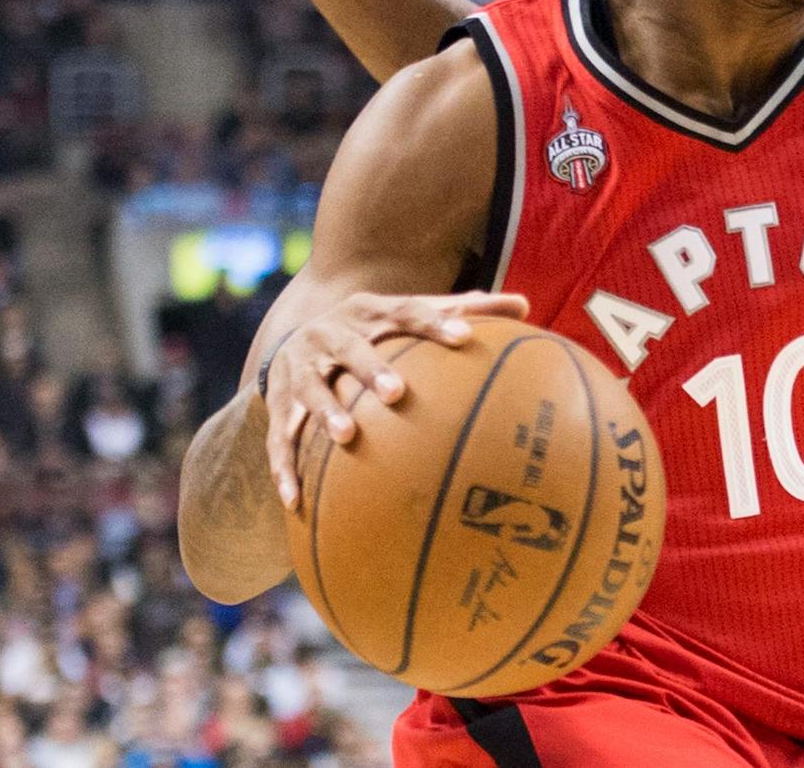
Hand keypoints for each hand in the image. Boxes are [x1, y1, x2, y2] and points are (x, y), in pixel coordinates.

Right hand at [263, 290, 529, 510]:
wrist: (296, 335)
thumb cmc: (377, 329)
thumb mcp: (413, 313)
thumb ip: (466, 310)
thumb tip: (526, 304)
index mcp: (370, 311)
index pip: (407, 311)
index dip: (436, 322)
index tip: (465, 337)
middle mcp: (331, 334)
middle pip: (351, 349)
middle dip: (372, 369)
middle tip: (397, 393)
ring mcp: (299, 367)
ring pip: (310, 388)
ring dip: (325, 411)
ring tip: (348, 436)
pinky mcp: (277, 402)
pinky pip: (278, 437)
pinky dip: (283, 467)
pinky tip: (295, 500)